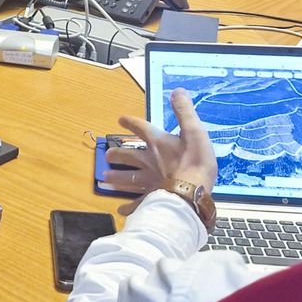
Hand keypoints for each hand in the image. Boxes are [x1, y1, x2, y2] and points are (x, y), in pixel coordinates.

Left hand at [102, 88, 217, 214]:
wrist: (192, 193)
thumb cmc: (196, 162)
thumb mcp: (194, 131)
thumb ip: (184, 111)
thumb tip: (177, 91)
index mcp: (158, 143)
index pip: (141, 128)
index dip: (131, 122)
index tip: (121, 119)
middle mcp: (149, 161)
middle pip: (129, 156)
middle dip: (117, 154)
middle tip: (108, 155)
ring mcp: (149, 181)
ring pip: (128, 178)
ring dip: (116, 178)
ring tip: (105, 178)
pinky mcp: (152, 198)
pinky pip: (137, 204)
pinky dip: (129, 208)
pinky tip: (122, 210)